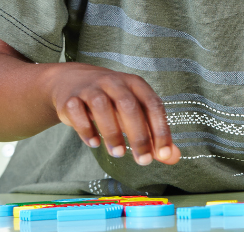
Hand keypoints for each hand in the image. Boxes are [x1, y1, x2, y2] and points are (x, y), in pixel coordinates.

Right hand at [48, 62, 179, 165]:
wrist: (72, 82)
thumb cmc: (112, 101)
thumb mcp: (135, 111)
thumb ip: (153, 133)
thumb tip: (173, 157)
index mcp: (135, 84)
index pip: (153, 105)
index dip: (160, 129)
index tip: (164, 154)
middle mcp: (115, 82)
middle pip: (129, 106)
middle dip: (139, 135)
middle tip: (144, 161)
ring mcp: (91, 88)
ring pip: (102, 106)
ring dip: (112, 132)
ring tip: (119, 153)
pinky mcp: (71, 99)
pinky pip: (77, 112)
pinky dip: (86, 129)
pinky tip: (94, 143)